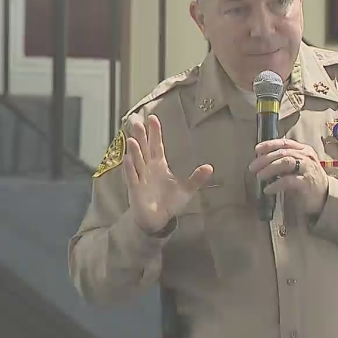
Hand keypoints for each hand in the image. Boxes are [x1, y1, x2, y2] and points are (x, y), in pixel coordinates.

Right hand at [124, 115, 213, 232]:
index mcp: (159, 165)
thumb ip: (196, 178)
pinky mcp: (135, 190)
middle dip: (141, 136)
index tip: (152, 118)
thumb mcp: (186, 189)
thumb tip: (209, 167)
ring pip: (136, 161)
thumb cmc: (169, 202)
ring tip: (132, 139)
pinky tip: (128, 159)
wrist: (158, 219)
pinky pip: (132, 178)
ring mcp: (140, 178)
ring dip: (134, 151)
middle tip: (137, 122)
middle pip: (144, 149)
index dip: (155, 132)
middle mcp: (147, 168)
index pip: (157, 145)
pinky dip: (130, 169)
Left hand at [250, 139, 328, 214]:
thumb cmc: (308, 180)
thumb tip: (262, 160)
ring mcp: (308, 168)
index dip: (269, 144)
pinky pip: (288, 180)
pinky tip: (268, 189)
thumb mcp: (298, 166)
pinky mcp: (307, 182)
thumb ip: (284, 160)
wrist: (326, 196)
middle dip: (265, 159)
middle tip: (253, 167)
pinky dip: (276, 184)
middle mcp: (306, 156)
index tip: (257, 150)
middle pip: (282, 152)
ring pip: (285, 162)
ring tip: (259, 176)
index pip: (284, 143)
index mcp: (303, 150)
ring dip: (269, 169)